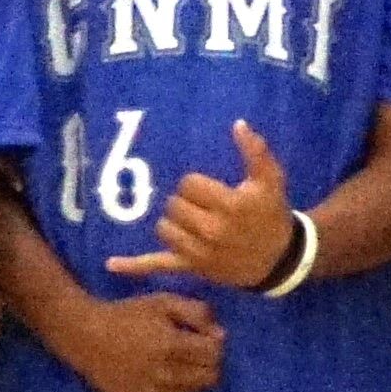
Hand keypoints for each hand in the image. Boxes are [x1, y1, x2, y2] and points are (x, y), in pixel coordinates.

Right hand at [45, 285, 225, 391]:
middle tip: (186, 352)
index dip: (211, 343)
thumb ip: (197, 313)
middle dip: (204, 363)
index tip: (197, 337)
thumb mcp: (163, 301)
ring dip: (187, 377)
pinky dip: (168, 390)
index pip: (215, 354)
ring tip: (168, 363)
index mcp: (172, 346)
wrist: (84, 336)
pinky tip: (152, 376)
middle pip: (209, 378)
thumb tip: (221, 335)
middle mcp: (164, 375)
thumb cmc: (126, 314)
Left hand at [107, 120, 300, 289]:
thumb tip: (238, 124)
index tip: (210, 190)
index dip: (196, 184)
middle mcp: (212, 229)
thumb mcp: (271, 180)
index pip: (188, 184)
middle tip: (204, 207)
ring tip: (192, 222)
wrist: (279, 259)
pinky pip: (157, 265)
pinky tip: (111, 263)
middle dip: (185, 202)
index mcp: (230, 205)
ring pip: (163, 227)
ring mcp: (198, 251)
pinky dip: (134, 265)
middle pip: (173, 205)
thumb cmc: (271, 214)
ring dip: (173, 222)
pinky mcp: (190, 267)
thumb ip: (255, 151)